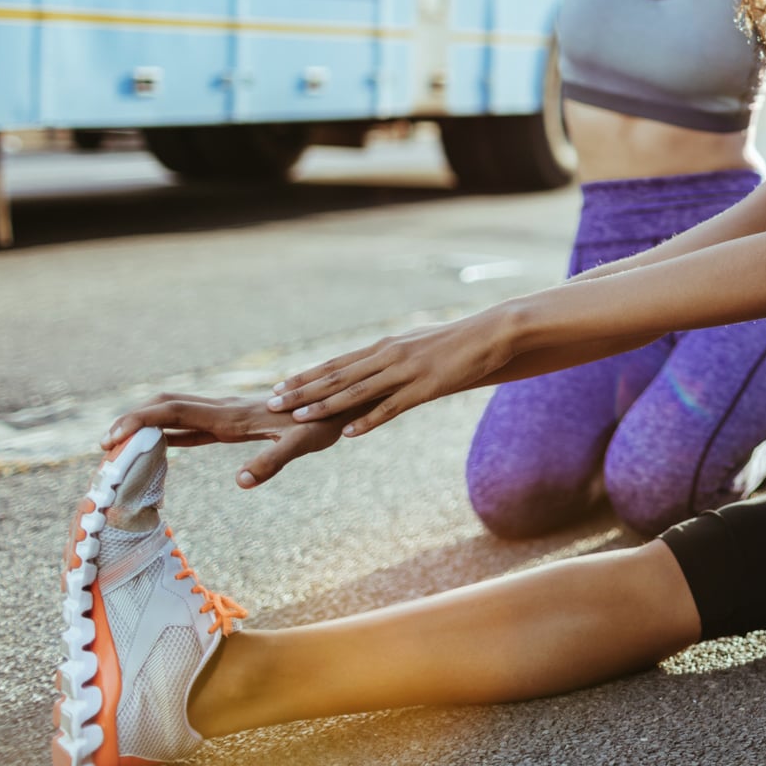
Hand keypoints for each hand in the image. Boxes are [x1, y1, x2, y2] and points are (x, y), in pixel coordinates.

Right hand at [102, 393, 361, 487]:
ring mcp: (229, 416)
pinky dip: (169, 433)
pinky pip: (194, 426)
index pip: (175, 411)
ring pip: (177, 413)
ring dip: (146, 425)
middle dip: (132, 421)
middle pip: (167, 406)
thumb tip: (242, 480)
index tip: (111, 438)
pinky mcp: (237, 423)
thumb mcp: (305, 443)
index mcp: (232, 415)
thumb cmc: (326, 422)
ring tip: (117, 448)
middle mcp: (225, 410)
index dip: (140, 420)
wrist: (343, 399)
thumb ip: (274, 459)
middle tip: (102, 446)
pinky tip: (159, 444)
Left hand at [266, 311, 515, 436]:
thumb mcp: (419, 343)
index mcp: (386, 346)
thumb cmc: (458, 339)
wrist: (491, 333)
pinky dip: (368, 419)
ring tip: (299, 417)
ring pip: (356, 390)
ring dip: (325, 405)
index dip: (306, 376)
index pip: (337, 362)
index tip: (279, 386)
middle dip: (303, 391)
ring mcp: (406, 372)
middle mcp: (389, 356)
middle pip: (337, 375)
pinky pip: (391, 407)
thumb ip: (396, 355)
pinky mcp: (425, 387)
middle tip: (273, 403)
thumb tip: (379, 362)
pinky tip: (349, 432)